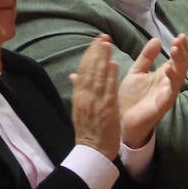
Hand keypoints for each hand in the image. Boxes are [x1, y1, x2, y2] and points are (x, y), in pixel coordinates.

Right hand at [70, 35, 121, 158]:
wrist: (91, 151)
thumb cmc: (88, 131)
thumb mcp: (79, 109)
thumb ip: (79, 91)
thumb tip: (74, 75)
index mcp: (79, 96)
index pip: (83, 71)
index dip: (89, 56)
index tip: (95, 43)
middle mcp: (85, 97)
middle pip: (89, 70)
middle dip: (96, 52)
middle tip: (102, 37)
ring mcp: (95, 103)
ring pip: (98, 77)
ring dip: (102, 59)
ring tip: (107, 44)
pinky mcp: (106, 110)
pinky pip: (108, 90)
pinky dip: (110, 77)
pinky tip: (113, 64)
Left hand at [119, 34, 186, 148]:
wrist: (120, 120)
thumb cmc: (130, 97)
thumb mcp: (137, 72)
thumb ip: (146, 57)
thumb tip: (157, 39)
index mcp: (163, 76)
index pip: (176, 60)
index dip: (180, 48)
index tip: (180, 35)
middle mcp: (168, 84)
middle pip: (181, 67)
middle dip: (182, 53)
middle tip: (180, 40)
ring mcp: (166, 95)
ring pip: (178, 78)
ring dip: (178, 63)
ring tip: (175, 50)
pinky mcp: (161, 106)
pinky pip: (170, 93)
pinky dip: (171, 82)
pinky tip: (168, 70)